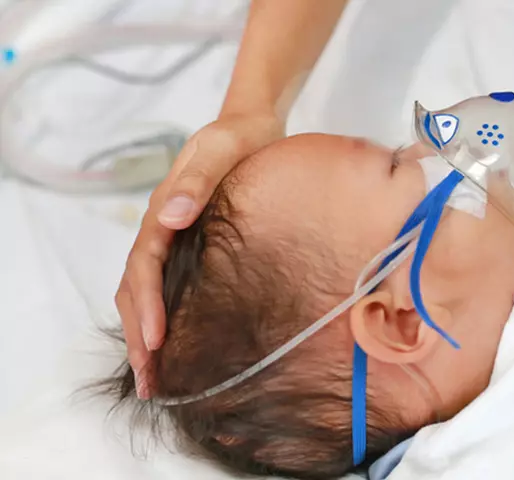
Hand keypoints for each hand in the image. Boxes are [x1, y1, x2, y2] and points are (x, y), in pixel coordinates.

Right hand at [115, 113, 283, 397]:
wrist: (251, 127)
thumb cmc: (239, 138)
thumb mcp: (220, 149)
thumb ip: (197, 180)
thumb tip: (169, 216)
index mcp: (164, 211)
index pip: (145, 265)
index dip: (147, 305)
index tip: (154, 342)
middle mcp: (162, 229)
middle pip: (137, 288)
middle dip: (138, 336)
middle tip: (149, 382)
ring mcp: (174, 239)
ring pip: (146, 292)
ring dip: (145, 335)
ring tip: (154, 378)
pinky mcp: (191, 247)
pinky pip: (167, 287)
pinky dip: (163, 319)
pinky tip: (175, 345)